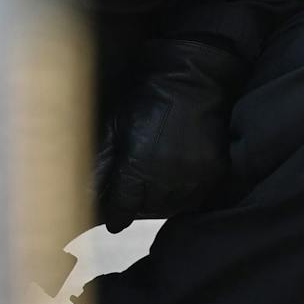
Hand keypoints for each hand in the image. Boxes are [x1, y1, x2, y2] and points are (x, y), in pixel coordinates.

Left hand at [96, 38, 245, 232]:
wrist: (191, 81)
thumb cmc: (147, 100)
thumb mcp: (115, 126)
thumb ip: (103, 159)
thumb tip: (88, 186)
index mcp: (139, 165)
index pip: (124, 205)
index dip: (116, 215)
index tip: (113, 223)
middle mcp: (168, 176)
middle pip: (147, 209)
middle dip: (136, 207)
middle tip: (130, 202)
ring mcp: (195, 175)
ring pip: (172, 207)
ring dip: (159, 204)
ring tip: (150, 194)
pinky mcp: (215, 171)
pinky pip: (196, 198)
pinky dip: (183, 197)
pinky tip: (173, 187)